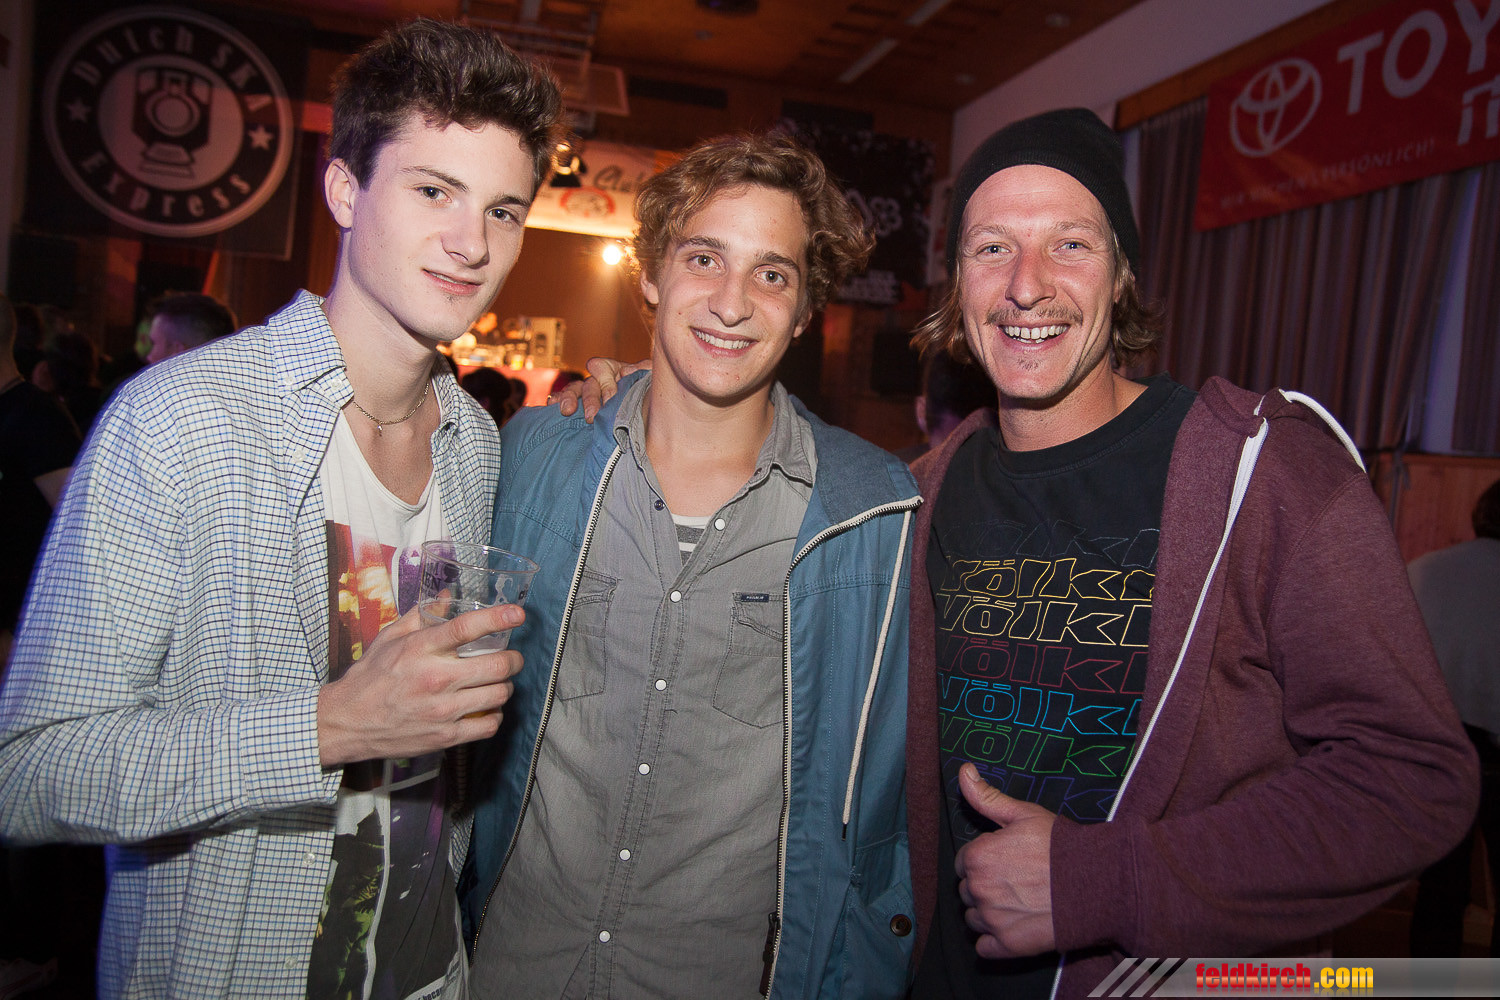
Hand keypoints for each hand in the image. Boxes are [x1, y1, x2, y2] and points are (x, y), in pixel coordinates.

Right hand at [316, 602, 524, 765]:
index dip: (497, 618)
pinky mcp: (445, 736)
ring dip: (505, 686)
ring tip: (498, 682)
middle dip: (513, 659)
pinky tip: (486, 708)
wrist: (347, 721)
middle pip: (497, 666)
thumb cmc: (370, 676)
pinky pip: (489, 725)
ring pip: (498, 695)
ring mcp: (442, 710)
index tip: (517, 614)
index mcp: (420, 650)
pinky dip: (495, 715)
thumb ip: (423, 615)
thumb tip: (450, 596)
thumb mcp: (390, 638)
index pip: (465, 628)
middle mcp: (435, 679)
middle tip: (512, 658)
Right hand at [553, 357, 650, 421]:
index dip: (605, 382)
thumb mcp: (649, 379)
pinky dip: (556, 401)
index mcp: (613, 371)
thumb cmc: (647, 394)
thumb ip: (644, 370)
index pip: (601, 367)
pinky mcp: (578, 408)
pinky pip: (562, 401)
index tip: (611, 400)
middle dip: (589, 400)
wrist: (645, 416)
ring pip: (573, 390)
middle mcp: (597, 381)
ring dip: (569, 399)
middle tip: (591, 417)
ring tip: (566, 411)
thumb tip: (627, 371)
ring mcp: (586, 394)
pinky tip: (551, 407)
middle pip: (588, 384)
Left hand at [953, 762, 1056, 957]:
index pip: (964, 863)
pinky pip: (983, 948)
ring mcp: (992, 920)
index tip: (1006, 861)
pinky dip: (994, 941)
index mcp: (976, 857)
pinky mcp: (1007, 945)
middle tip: (1016, 882)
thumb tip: (963, 771)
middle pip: (967, 891)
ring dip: (988, 914)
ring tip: (1019, 903)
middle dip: (985, 887)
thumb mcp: (1023, 814)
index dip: (984, 861)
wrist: (1097, 883)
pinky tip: (1015, 926)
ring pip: (973, 919)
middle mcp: (978, 890)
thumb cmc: (1060, 846)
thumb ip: (986, 797)